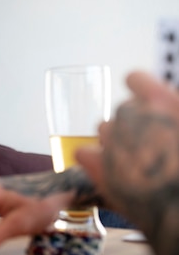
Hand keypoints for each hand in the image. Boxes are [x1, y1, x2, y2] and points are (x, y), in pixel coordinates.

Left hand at [77, 71, 178, 231]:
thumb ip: (171, 113)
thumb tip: (164, 113)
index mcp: (162, 101)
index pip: (135, 80)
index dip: (139, 91)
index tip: (144, 103)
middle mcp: (132, 114)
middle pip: (123, 111)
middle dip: (133, 126)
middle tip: (150, 148)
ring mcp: (110, 139)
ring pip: (104, 130)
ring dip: (115, 142)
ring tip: (138, 164)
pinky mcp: (95, 165)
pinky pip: (84, 153)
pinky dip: (94, 162)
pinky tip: (112, 175)